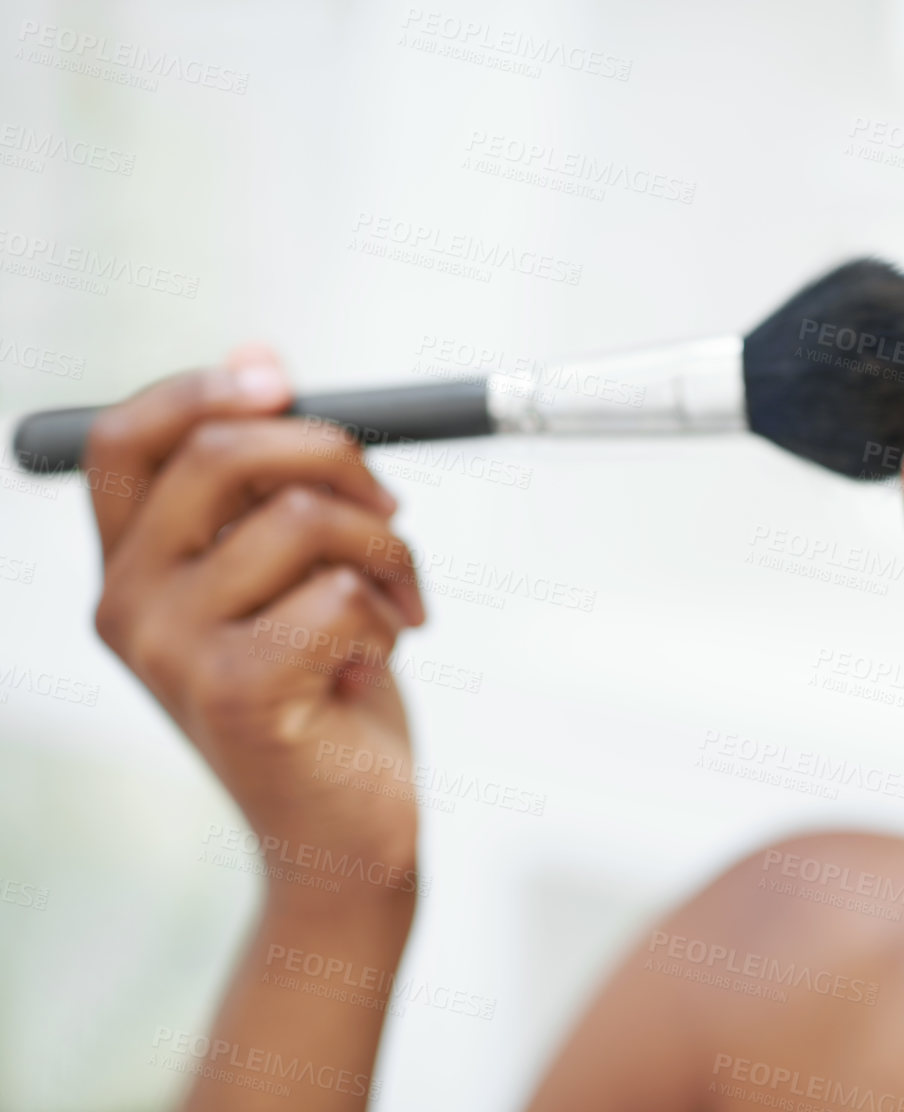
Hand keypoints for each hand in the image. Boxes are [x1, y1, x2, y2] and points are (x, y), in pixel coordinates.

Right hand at [87, 345, 427, 907]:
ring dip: (385, 548)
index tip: (283, 380)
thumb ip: (265, 484)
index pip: (126, 439)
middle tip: (392, 509)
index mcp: (131, 566)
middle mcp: (127, 604)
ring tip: (397, 603)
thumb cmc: (326, 694)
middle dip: (337, 457)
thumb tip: (259, 357)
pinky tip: (378, 658)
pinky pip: (339, 592)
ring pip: (302, 519)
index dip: (204, 388)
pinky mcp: (236, 692)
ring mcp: (172, 652)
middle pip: (222, 454)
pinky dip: (388, 612)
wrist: (344, 833)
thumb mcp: (288, 574)